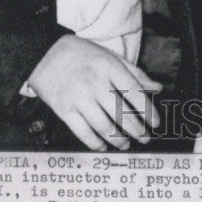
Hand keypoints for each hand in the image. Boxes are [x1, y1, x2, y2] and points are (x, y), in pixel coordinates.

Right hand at [27, 35, 162, 151]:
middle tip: (145, 139)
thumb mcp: (110, 56)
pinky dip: (96, 143)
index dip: (147, 110)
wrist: (44, 54)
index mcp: (109, 67)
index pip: (134, 91)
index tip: (156, 123)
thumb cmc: (82, 55)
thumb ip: (134, 73)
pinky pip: (83, 132)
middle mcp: (95, 83)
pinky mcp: (64, 110)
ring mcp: (78, 98)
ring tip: (126, 145)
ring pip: (104, 126)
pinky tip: (104, 146)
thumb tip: (158, 87)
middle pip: (120, 113)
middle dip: (136, 130)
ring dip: (118, 140)